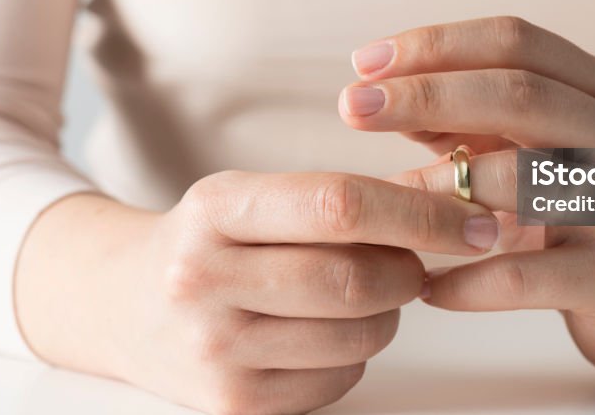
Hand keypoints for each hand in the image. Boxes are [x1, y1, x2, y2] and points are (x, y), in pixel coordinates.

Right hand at [15, 172, 499, 414]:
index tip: (474, 220)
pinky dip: (356, 355)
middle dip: (412, 269)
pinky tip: (324, 331)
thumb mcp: (252, 199)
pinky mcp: (232, 405)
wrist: (120, 303)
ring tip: (362, 292)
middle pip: (357, 279)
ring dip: (388, 313)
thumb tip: (452, 208)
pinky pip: (341, 381)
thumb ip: (339, 200)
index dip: (421, 212)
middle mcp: (204, 279)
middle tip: (417, 261)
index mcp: (217, 208)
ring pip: (360, 335)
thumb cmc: (207, 242)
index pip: (340, 204)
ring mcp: (214, 350)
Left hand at [340, 16, 594, 372]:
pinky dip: (468, 279)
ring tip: (382, 201)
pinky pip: (529, 274)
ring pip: (526, 180)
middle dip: (426, 94)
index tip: (364, 63)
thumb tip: (381, 95)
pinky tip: (427, 285)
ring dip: (441, 187)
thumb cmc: (584, 208)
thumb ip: (469, 121)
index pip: (516, 41)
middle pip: (520, 94)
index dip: (436, 45)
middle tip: (352, 107)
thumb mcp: (535, 148)